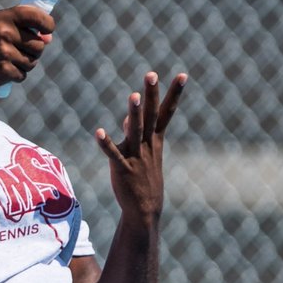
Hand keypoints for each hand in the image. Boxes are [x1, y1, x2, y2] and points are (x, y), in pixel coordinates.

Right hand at [0, 6, 54, 92]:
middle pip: (39, 45)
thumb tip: (48, 38)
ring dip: (24, 64)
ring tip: (6, 62)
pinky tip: (0, 72)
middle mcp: (4, 32)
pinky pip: (22, 75)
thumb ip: (18, 28)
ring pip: (32, 61)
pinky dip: (15, 76)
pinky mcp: (4, 70)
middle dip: (33, 51)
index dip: (47, 24)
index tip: (48, 30)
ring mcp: (5, 52)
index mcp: (2, 17)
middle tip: (17, 52)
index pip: (36, 16)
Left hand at [96, 72, 186, 222]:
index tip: (183, 75)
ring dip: (134, 114)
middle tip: (151, 74)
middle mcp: (147, 145)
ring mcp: (136, 156)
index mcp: (155, 139)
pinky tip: (98, 132)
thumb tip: (128, 117)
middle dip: (151, 95)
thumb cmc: (143, 177)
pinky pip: (114, 154)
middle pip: (150, 115)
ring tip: (133, 96)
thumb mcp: (143, 152)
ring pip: (135, 132)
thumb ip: (136, 132)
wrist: (145, 208)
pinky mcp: (123, 168)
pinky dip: (106, 144)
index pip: (166, 112)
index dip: (174, 93)